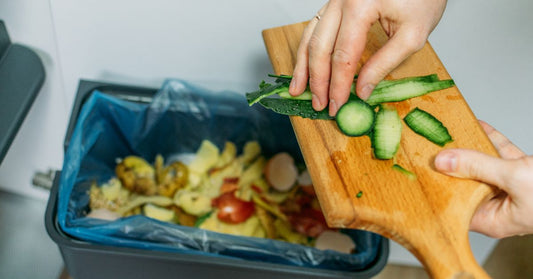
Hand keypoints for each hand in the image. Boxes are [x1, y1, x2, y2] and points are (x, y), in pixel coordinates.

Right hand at [289, 0, 446, 115]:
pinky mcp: (335, 2)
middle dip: (317, 80)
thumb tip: (361, 90)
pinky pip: (315, 27)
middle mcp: (340, 0)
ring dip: (303, 66)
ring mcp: (334, 0)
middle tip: (319, 104)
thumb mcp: (412, 35)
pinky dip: (308, 49)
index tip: (336, 105)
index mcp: (360, 5)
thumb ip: (384, 64)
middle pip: (320, 47)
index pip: (342, 55)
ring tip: (298, 89)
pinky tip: (305, 66)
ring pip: (310, 36)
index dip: (338, 85)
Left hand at [435, 121, 532, 237]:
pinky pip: (502, 155)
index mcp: (493, 219)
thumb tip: (442, 161)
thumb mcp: (514, 179)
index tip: (420, 170)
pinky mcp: (525, 173)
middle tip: (429, 146)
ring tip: (449, 131)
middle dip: (451, 164)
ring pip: (483, 166)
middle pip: (465, 183)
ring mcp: (512, 189)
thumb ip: (477, 167)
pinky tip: (479, 125)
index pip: (454, 205)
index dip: (437, 189)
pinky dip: (491, 141)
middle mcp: (500, 206)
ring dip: (469, 148)